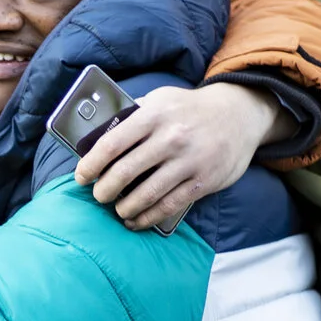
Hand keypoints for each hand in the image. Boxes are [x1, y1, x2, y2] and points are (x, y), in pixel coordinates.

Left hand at [73, 83, 281, 232]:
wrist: (238, 113)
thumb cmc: (189, 109)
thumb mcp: (160, 99)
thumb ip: (132, 115)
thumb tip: (98, 137)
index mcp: (154, 115)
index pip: (112, 143)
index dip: (91, 164)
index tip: (81, 177)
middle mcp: (170, 137)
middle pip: (124, 172)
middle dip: (104, 190)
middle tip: (99, 196)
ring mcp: (188, 161)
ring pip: (146, 194)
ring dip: (124, 208)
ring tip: (118, 209)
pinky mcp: (202, 181)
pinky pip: (168, 205)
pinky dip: (147, 217)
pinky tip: (136, 220)